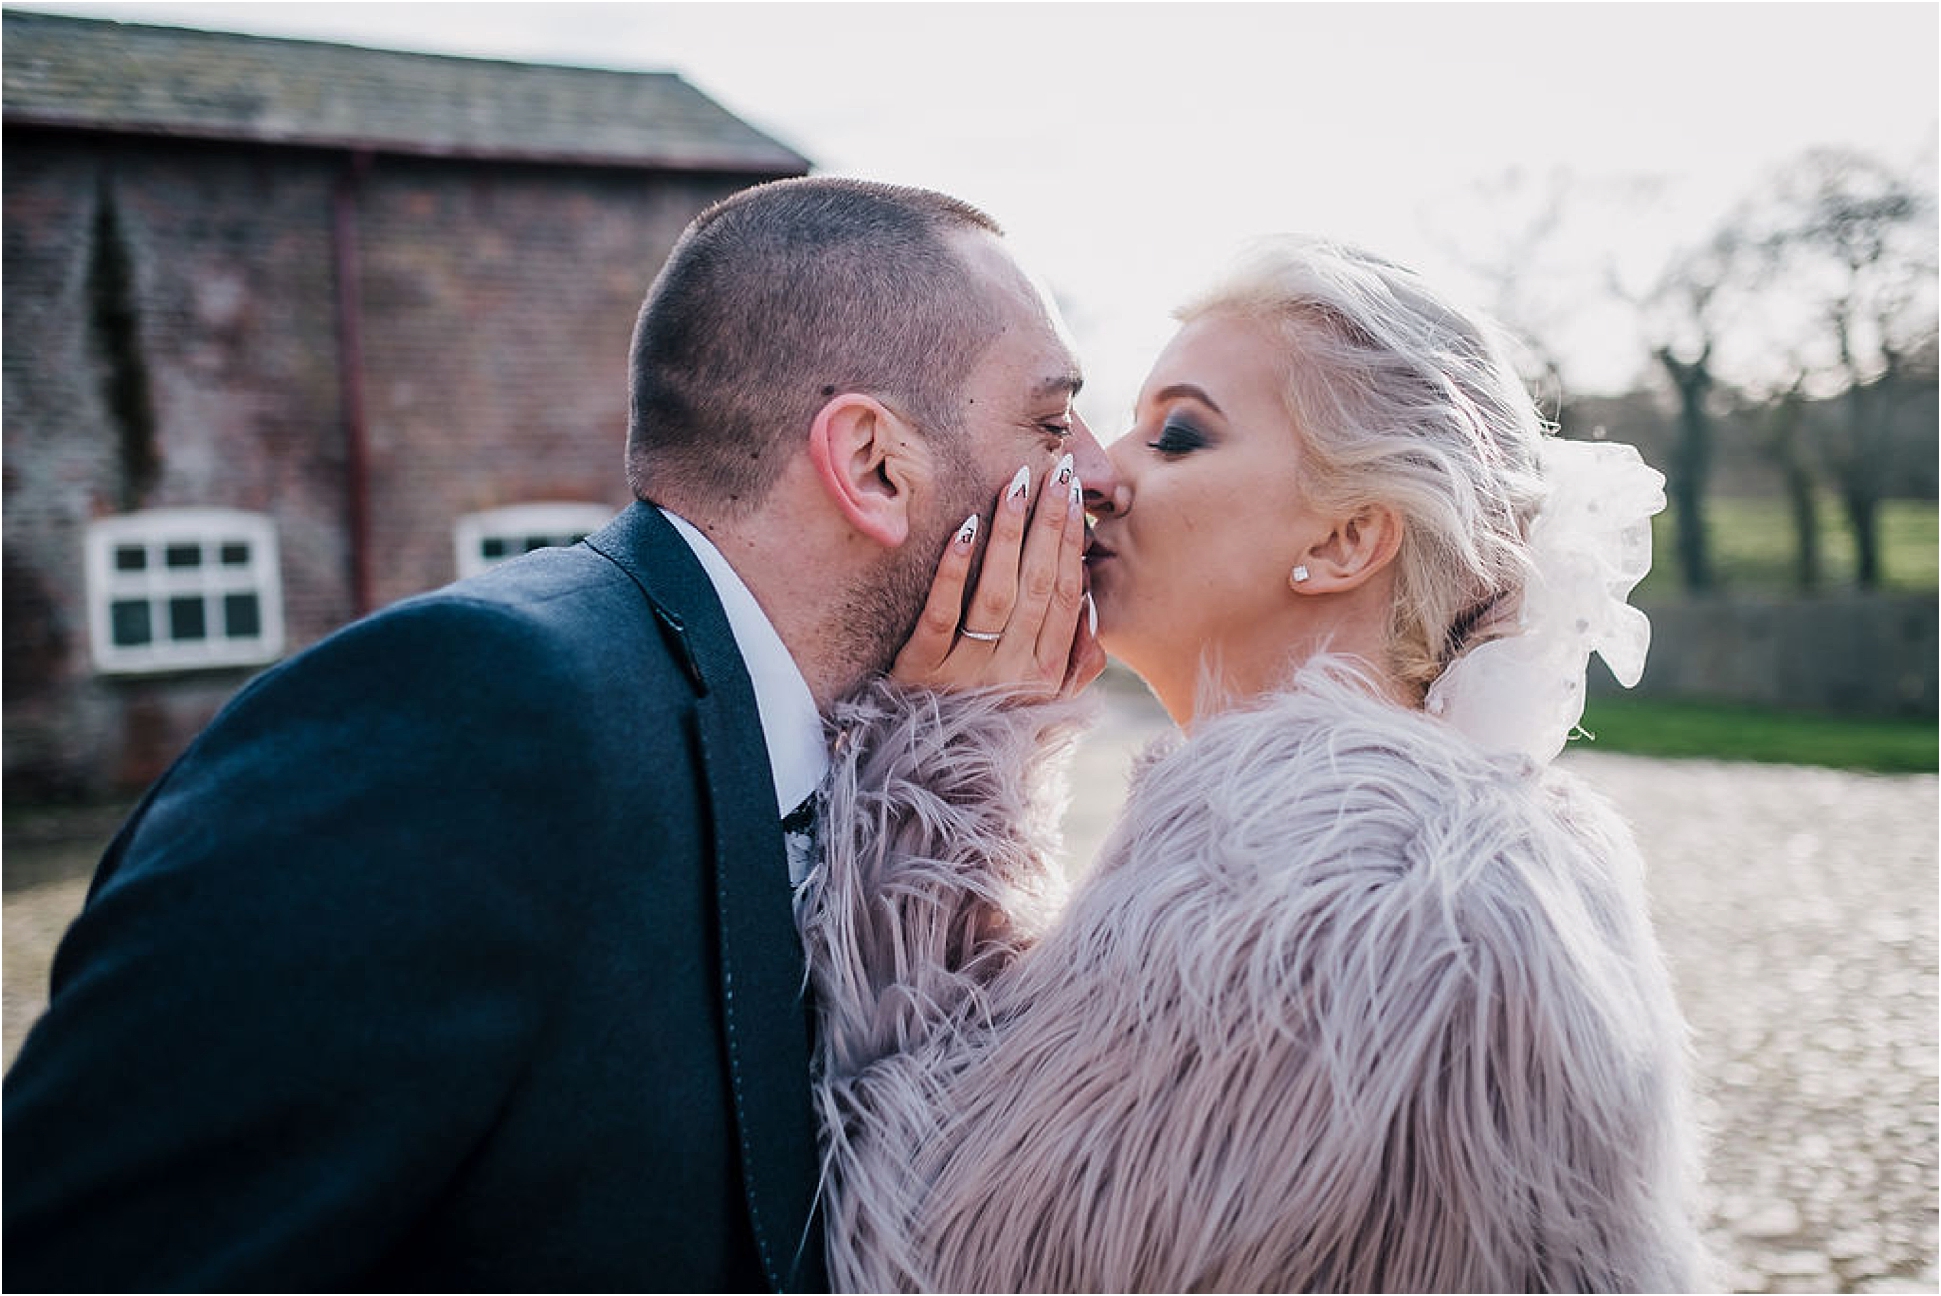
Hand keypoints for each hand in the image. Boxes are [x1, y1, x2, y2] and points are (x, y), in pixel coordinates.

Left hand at [892, 455, 1105, 700]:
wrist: (930, 773)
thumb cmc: (990, 724)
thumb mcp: (1041, 704)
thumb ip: (1075, 663)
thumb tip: (1093, 609)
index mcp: (1046, 673)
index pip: (1067, 595)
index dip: (1073, 543)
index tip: (1076, 497)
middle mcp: (1014, 671)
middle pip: (1038, 585)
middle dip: (1050, 524)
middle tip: (1056, 472)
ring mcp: (968, 671)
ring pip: (996, 592)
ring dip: (1009, 535)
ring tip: (1015, 485)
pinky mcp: (922, 670)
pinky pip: (942, 614)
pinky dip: (955, 570)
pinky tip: (965, 528)